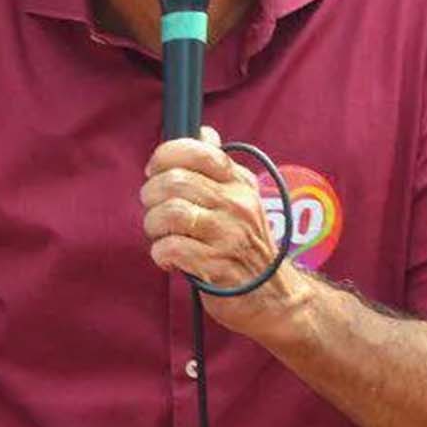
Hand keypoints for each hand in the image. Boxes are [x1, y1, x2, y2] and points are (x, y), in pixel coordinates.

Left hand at [142, 128, 307, 336]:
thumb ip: (219, 166)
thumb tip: (204, 132)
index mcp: (239, 183)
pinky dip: (161, 253)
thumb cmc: (247, 244)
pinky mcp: (218, 266)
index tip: (155, 171)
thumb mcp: (241, 198)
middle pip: (176, 182)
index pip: (200, 151)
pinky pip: (173, 248)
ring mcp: (229, 236)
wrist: (274, 295)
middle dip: (151, 195)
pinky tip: (168, 258)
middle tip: (154, 209)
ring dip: (154, 225)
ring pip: (172, 213)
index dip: (166, 155)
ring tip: (160, 234)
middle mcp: (237, 205)